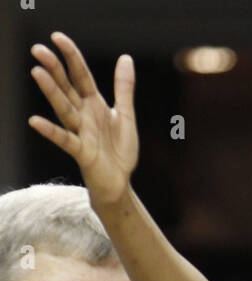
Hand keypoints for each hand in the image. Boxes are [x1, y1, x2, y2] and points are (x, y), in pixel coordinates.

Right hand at [28, 33, 138, 205]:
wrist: (119, 182)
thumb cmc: (119, 151)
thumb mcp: (126, 116)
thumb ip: (123, 88)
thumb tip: (125, 58)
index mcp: (94, 104)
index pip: (80, 75)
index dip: (71, 56)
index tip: (56, 37)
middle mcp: (83, 115)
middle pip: (67, 87)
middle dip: (54, 68)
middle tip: (37, 49)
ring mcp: (81, 132)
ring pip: (64, 108)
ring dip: (51, 92)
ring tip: (37, 72)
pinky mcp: (81, 152)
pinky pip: (65, 140)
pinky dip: (51, 131)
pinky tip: (35, 121)